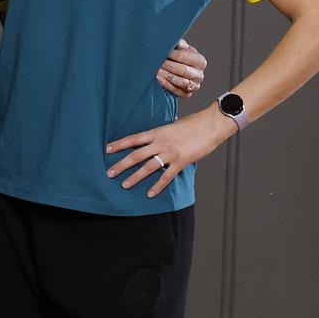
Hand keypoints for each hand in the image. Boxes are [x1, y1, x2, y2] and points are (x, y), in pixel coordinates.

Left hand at [105, 106, 236, 197]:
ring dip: (135, 177)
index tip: (107, 149)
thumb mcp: (173, 125)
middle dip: (121, 164)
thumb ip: (163, 132)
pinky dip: (158, 186)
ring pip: (148, 167)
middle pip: (136, 155)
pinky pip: (167, 177)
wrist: (211, 125)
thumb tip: (157, 135)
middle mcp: (160, 143)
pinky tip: (150, 193)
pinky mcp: (181, 162)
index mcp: (157, 132)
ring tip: (124, 185)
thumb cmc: (194, 123)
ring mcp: (170, 153)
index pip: (133, 139)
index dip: (119, 144)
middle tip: (109, 173)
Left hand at [157, 38, 205, 97]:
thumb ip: (178, 44)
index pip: (186, 57)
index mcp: (200, 61)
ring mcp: (194, 86)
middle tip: (155, 61)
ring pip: (181, 81)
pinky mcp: (187, 94)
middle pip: (183, 70)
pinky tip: (157, 79)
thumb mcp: (178, 48)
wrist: (173, 69)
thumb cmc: (176, 56)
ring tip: (154, 70)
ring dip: (166, 75)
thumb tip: (177, 42)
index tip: (161, 51)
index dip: (172, 54)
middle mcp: (200, 75)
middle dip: (167, 65)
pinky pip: (177, 91)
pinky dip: (166, 85)